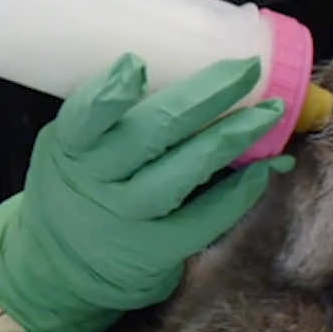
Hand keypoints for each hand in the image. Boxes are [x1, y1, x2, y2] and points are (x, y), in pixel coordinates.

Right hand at [0, 54, 293, 331]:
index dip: (108, 94)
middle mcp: (97, 183)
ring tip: (269, 112)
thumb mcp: (69, 147)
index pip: (82, 118)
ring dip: (232, 138)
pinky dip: (239, 190)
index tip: (135, 65)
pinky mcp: (158, 249)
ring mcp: (128, 218)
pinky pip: (205, 217)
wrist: (63, 266)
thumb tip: (176, 66)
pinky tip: (265, 167)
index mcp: (69, 148)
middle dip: (206, 96)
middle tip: (246, 69)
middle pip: (152, 134)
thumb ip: (105, 116)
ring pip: (185, 173)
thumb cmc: (78, 184)